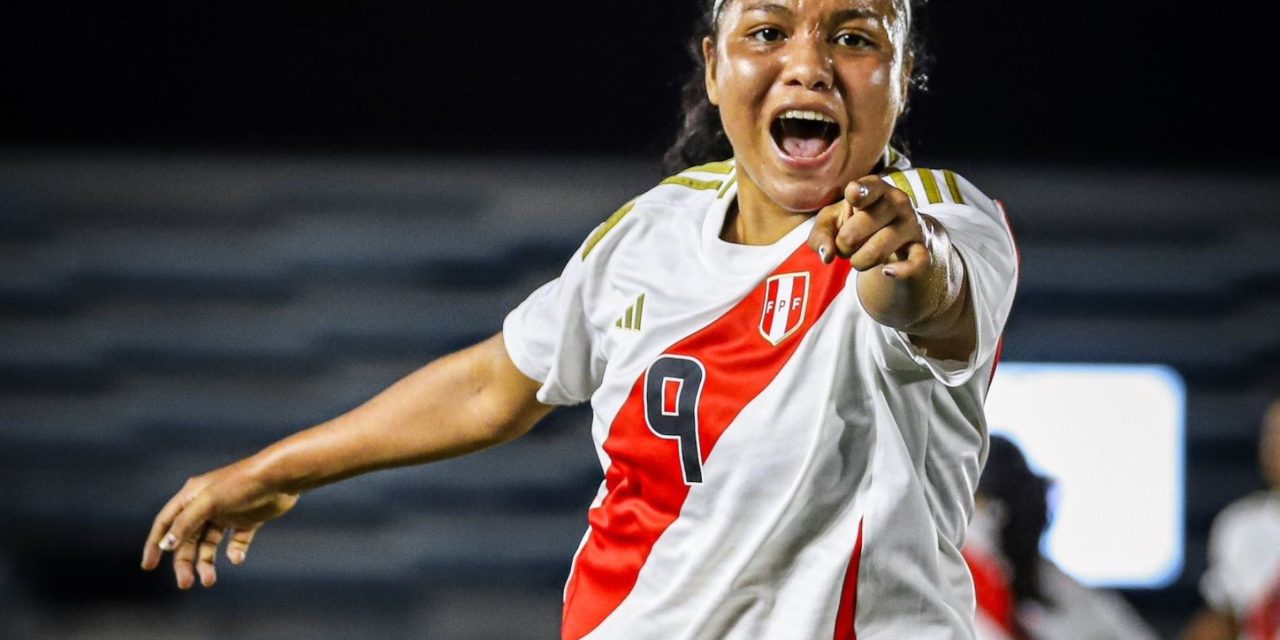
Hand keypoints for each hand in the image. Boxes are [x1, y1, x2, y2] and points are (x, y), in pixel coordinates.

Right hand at [141, 459, 297, 588]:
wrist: (281, 476)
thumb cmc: (242, 484)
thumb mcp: (209, 503)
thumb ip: (186, 523)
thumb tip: (165, 545)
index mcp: (192, 496)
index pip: (166, 522)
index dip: (155, 543)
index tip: (148, 566)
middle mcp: (206, 505)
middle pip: (187, 539)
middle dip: (184, 562)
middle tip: (186, 584)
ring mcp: (227, 513)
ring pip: (210, 544)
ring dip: (206, 563)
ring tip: (209, 581)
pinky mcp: (248, 520)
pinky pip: (236, 542)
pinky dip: (234, 553)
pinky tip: (236, 558)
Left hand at [807, 176, 928, 278]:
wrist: (894, 237)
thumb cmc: (856, 223)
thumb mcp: (831, 222)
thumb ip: (821, 235)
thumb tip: (826, 256)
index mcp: (875, 188)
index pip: (868, 187)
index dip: (858, 192)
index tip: (853, 194)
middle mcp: (897, 202)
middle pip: (860, 227)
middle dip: (844, 244)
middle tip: (847, 244)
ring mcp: (911, 225)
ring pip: (878, 250)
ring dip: (859, 261)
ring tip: (859, 257)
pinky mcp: (921, 248)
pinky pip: (916, 262)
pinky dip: (901, 271)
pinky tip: (887, 271)